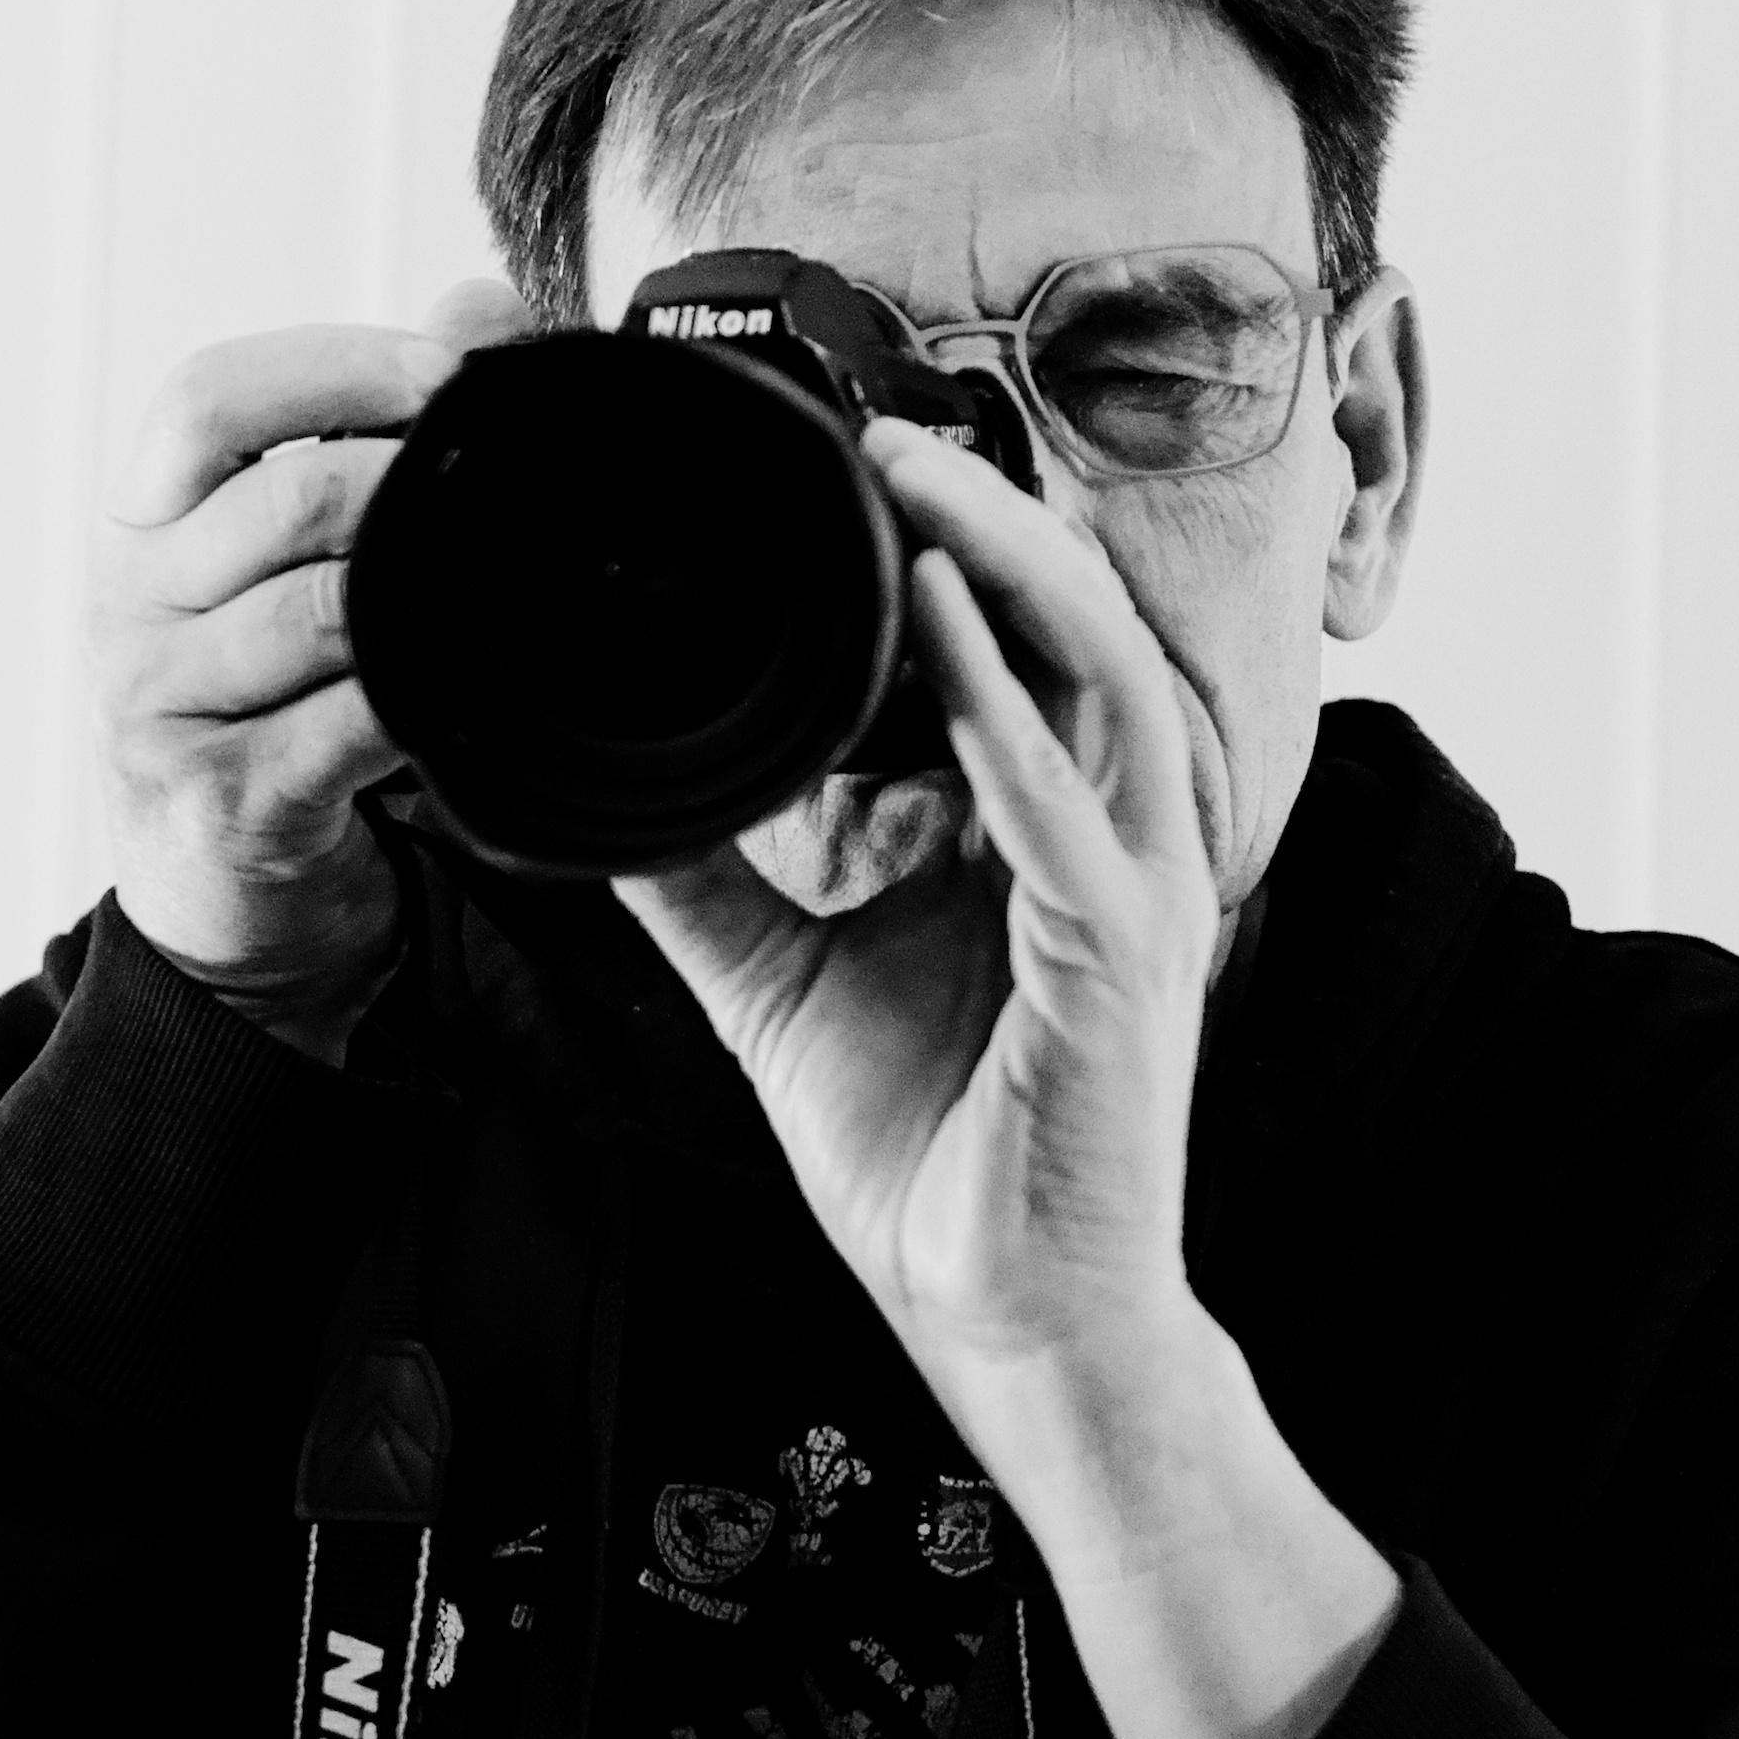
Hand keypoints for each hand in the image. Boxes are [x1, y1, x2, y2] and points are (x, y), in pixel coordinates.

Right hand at [95, 283, 530, 1052]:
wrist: (232, 908)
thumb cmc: (284, 716)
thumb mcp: (312, 569)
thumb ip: (386, 431)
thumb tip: (480, 302)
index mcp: (142, 528)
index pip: (202, 402)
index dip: (334, 368)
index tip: (454, 371)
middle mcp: (126, 607)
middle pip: (277, 501)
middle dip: (413, 481)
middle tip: (522, 485)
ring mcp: (154, 709)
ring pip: (318, 612)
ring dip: (433, 594)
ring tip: (518, 585)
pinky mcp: (213, 801)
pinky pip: (341, 725)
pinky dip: (425, 701)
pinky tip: (477, 692)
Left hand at [615, 423, 1216, 1383]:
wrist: (999, 1312)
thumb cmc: (925, 1151)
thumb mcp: (778, 983)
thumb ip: (710, 879)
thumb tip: (607, 801)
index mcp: (1042, 833)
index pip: (1023, 651)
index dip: (959, 547)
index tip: (858, 463)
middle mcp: (1107, 842)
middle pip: (1076, 627)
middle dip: (991, 513)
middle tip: (885, 426)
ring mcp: (1131, 897)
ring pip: (1103, 682)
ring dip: (1013, 571)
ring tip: (919, 481)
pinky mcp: (1118, 967)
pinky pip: (1071, 816)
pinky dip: (1009, 717)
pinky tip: (952, 636)